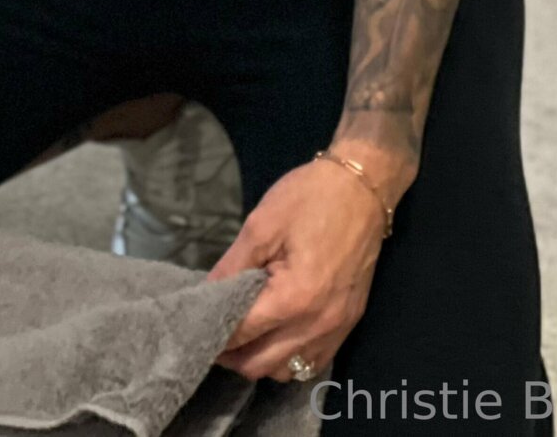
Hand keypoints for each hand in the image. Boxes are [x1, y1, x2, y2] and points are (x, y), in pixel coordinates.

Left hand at [205, 157, 384, 382]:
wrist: (362, 187)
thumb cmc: (309, 198)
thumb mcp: (261, 226)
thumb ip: (232, 267)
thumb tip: (207, 294)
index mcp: (294, 298)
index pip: (243, 333)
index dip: (215, 334)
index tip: (194, 329)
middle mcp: (318, 324)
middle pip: (262, 365)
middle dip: (233, 355)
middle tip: (213, 334)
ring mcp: (337, 329)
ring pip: (288, 370)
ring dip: (260, 360)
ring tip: (243, 335)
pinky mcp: (349, 324)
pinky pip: (313, 361)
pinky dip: (289, 358)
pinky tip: (275, 336)